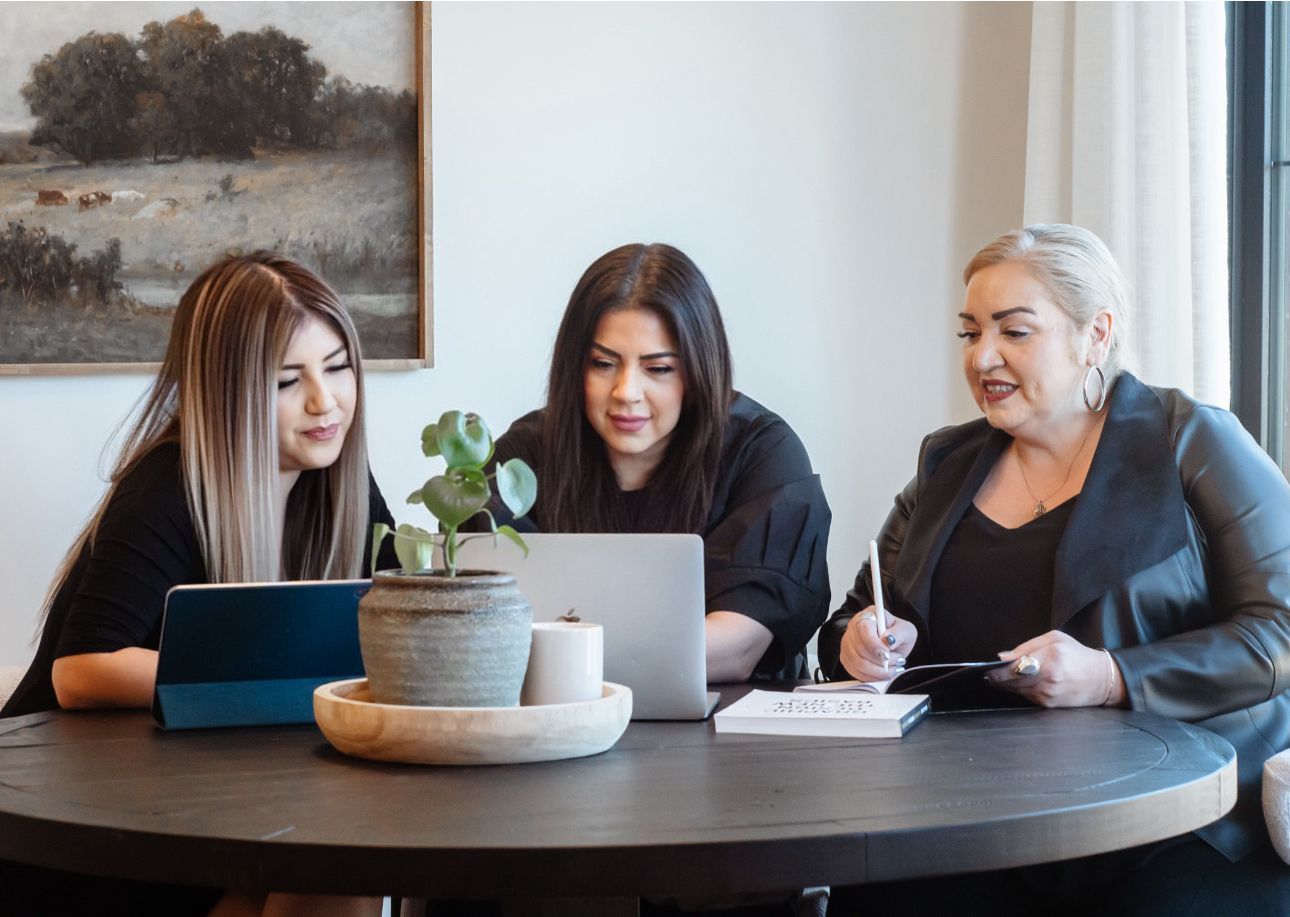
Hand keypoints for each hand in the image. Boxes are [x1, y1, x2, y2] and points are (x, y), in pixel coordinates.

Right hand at [838, 606, 917, 681]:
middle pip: (860, 650)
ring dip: (878, 670)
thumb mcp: (906, 630)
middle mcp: (853, 628)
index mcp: (868, 616)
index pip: (864, 629)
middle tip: (897, 660)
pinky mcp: (847, 659)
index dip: (875, 645)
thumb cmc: (898, 634)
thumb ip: (899, 633)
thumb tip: (887, 640)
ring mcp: (847, 644)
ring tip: (892, 668)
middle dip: (881, 661)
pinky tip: (882, 673)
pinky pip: (856, 672)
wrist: (892, 643)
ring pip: (858, 663)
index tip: (888, 654)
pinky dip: (872, 677)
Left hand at [987, 630, 1122, 707]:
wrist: (1102, 679)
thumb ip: (1026, 647)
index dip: (997, 670)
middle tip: (985, 675)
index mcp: (1051, 659)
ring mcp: (1049, 694)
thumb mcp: (1055, 639)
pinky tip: (1014, 684)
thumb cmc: (1077, 655)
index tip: (984, 669)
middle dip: (996, 679)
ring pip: (1017, 691)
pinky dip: (1018, 691)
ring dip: (1005, 685)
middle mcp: (1049, 679)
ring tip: (995, 678)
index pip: (1016, 667)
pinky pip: (1026, 697)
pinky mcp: (1049, 705)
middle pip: (1012, 681)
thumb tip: (1003, 657)